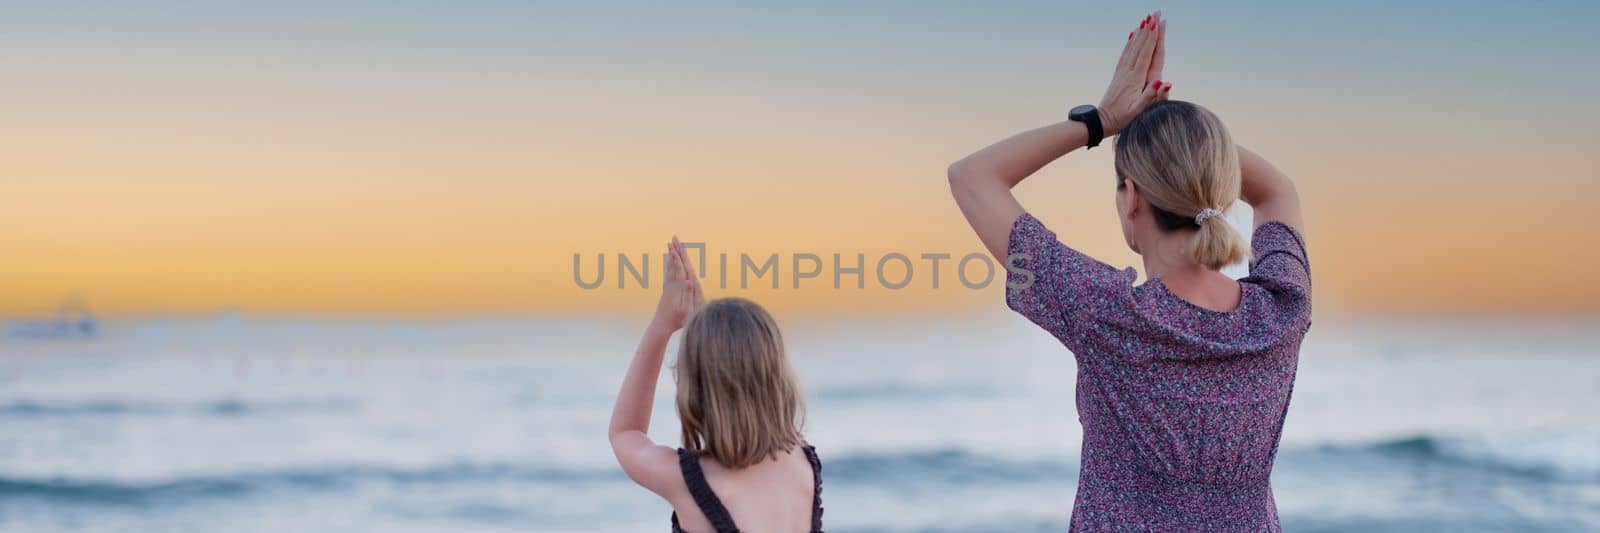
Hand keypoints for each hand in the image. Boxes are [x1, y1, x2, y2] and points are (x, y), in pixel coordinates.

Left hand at [648, 236, 703, 332]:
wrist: (660, 327)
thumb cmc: (676, 321)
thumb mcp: (685, 310)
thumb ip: (687, 295)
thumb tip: (689, 281)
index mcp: (677, 290)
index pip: (678, 271)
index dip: (677, 259)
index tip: (675, 249)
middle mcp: (671, 285)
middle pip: (674, 265)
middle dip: (675, 251)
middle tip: (673, 238)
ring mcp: (669, 287)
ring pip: (671, 267)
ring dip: (671, 255)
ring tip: (670, 244)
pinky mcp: (668, 290)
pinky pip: (669, 273)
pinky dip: (670, 264)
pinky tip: (669, 260)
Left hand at [1099, 11, 1170, 135]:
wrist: (1101, 122)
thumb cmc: (1121, 119)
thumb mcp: (1138, 111)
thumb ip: (1150, 96)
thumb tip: (1163, 81)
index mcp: (1135, 79)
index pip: (1146, 53)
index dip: (1152, 38)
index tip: (1158, 23)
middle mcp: (1127, 72)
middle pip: (1140, 46)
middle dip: (1148, 29)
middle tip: (1155, 13)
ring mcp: (1121, 73)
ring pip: (1132, 48)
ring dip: (1139, 32)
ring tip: (1145, 19)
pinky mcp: (1118, 75)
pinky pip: (1125, 55)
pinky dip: (1129, 43)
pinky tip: (1132, 35)